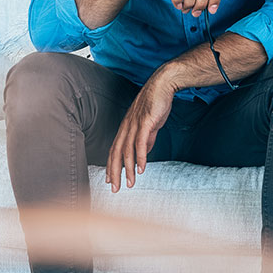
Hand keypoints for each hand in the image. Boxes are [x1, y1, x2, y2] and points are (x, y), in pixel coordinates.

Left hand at [106, 76, 174, 190]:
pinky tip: (141, 168)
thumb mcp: (150, 124)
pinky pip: (140, 143)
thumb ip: (147, 138)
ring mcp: (135, 124)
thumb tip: (144, 151)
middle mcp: (127, 127)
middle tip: (114, 188)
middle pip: (117, 153)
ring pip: (127, 151)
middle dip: (114, 172)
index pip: (114, 150)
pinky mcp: (145, 122)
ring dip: (128, 169)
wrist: (163, 84)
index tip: (110, 179)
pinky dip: (140, 157)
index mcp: (126, 127)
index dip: (111, 166)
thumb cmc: (156, 103)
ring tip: (129, 183)